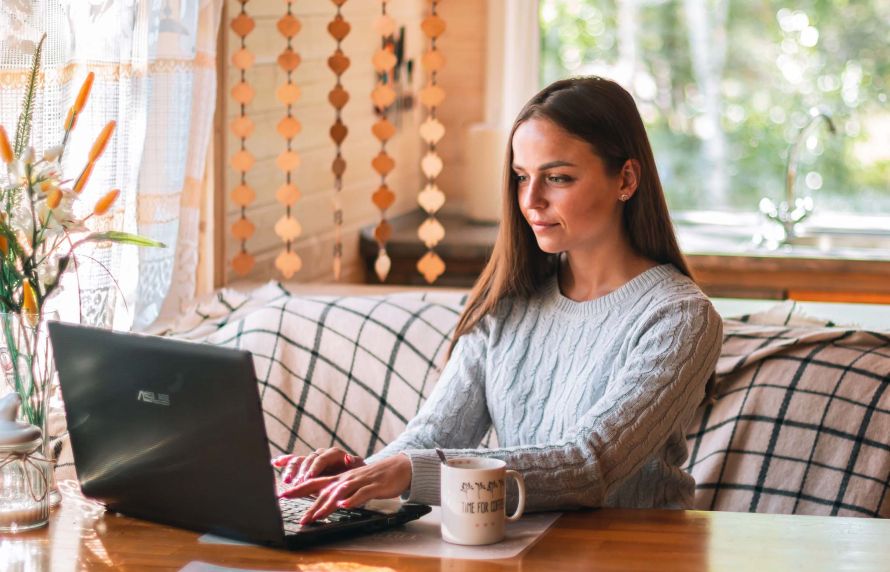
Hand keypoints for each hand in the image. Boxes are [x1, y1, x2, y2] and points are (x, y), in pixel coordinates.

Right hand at [272, 447, 363, 484]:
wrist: (355, 477)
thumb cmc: (358, 474)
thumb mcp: (360, 469)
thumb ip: (354, 463)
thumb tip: (349, 457)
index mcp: (334, 454)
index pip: (322, 458)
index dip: (314, 467)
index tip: (309, 477)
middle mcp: (322, 454)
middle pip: (308, 460)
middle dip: (302, 472)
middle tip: (297, 483)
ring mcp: (313, 460)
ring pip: (299, 461)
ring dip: (291, 470)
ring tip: (287, 480)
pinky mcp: (306, 467)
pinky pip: (294, 461)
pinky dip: (284, 461)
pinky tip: (275, 462)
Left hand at [278, 453, 412, 524]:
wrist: (398, 467)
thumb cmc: (374, 478)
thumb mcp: (353, 484)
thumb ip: (338, 492)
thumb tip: (323, 502)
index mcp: (339, 478)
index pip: (315, 482)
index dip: (298, 489)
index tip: (282, 495)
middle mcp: (346, 478)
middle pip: (324, 490)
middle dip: (308, 501)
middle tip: (296, 512)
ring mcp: (359, 481)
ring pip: (340, 492)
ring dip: (327, 505)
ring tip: (316, 515)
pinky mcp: (373, 486)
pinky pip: (361, 494)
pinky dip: (352, 500)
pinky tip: (344, 506)